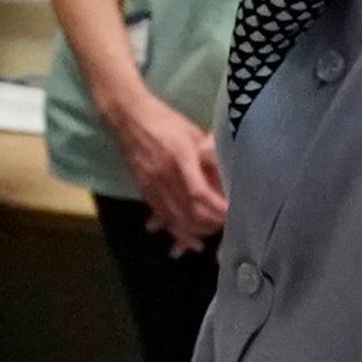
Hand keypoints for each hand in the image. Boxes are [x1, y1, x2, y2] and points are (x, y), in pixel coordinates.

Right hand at [110, 90, 227, 252]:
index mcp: (180, 158)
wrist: (129, 118)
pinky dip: (175, 232)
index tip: (233, 214)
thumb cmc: (167, 122)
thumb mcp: (195, 133)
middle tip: (225, 225)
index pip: (200, 194)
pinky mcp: (144, 191)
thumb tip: (227, 181)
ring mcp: (152, 186)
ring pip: (174, 220)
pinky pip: (162, 217)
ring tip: (209, 235)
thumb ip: (210, 157)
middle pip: (188, 213)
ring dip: (194, 232)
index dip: (216, 209)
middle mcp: (165, 176)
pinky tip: (186, 242)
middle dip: (209, 225)